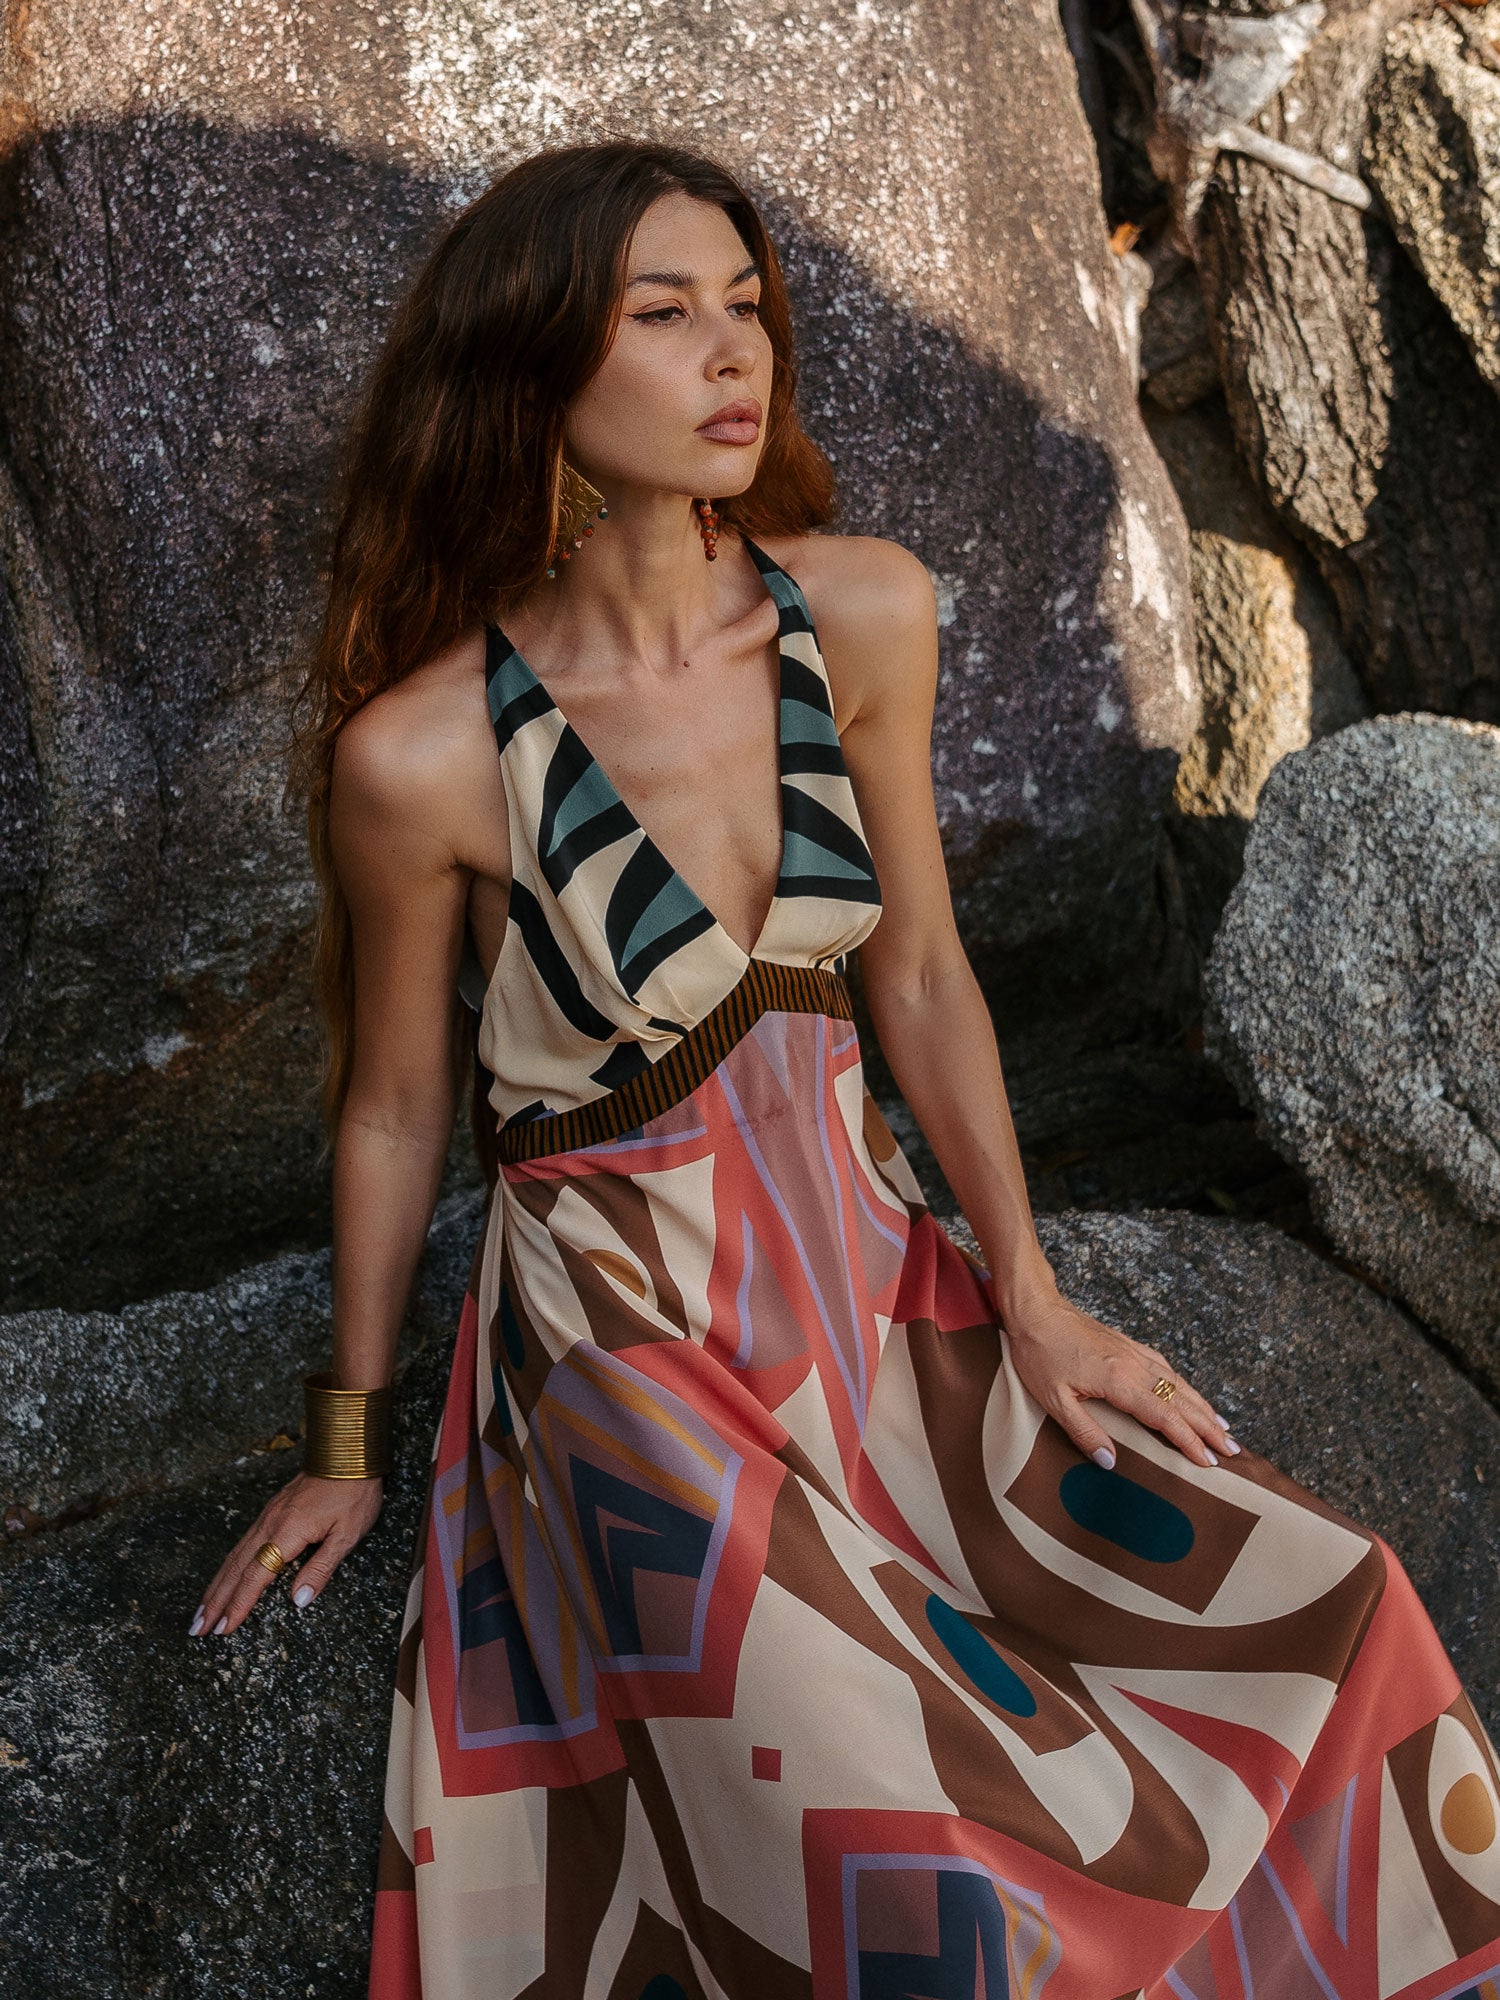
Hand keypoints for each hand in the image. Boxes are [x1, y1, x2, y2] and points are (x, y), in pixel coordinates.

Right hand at [188, 1468, 383, 1636]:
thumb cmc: (353, 1493)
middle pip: (235, 1569)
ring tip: (201, 1611)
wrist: (347, 1452)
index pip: (255, 1577)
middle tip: (196, 1630)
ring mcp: (267, 1516)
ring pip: (234, 1556)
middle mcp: (269, 1525)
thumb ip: (321, 1568)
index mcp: (287, 1533)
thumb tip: (298, 1600)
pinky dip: (228, 1565)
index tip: (222, 1630)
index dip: (238, 1606)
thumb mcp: (347, 1534)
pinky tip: (224, 1576)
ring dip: (216, 1586)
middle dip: (215, 1602)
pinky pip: (242, 1543)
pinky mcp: (271, 1511)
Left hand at [1000, 1286, 1238, 1470]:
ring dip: (1202, 1406)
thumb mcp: (1053, 1400)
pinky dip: (1184, 1384)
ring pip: (1178, 1382)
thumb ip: (1084, 1431)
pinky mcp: (1127, 1344)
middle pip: (1181, 1400)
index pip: (1165, 1417)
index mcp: (1119, 1381)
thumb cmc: (1039, 1353)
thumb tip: (1110, 1462)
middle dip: (1208, 1427)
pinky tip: (1190, 1393)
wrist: (1035, 1309)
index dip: (1189, 1441)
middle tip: (1232, 1450)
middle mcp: (1134, 1365)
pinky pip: (1165, 1367)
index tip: (1209, 1462)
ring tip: (1223, 1426)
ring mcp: (1133, 1352)